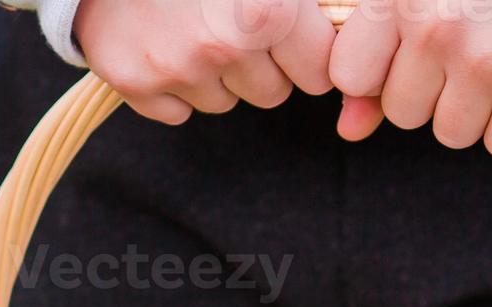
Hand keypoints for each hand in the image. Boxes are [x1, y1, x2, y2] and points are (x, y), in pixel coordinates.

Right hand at [76, 0, 339, 125]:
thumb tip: (355, 28)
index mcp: (268, 10)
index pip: (320, 72)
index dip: (308, 52)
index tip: (291, 33)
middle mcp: (224, 45)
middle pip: (274, 93)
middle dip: (263, 65)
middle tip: (234, 23)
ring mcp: (177, 69)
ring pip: (226, 103)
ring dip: (218, 74)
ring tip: (194, 26)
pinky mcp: (136, 84)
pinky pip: (178, 112)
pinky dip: (174, 86)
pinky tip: (164, 43)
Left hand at [326, 0, 491, 156]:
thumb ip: (376, 57)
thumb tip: (348, 130)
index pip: (350, 76)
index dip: (379, 75)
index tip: (410, 54)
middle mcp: (436, 26)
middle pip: (403, 112)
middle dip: (433, 91)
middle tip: (473, 48)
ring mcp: (486, 60)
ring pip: (451, 133)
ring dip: (477, 109)